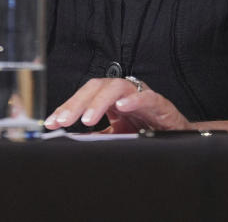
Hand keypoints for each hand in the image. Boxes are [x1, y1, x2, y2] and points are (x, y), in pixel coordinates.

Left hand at [43, 76, 190, 133]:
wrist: (176, 135)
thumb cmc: (146, 130)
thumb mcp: (115, 135)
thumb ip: (96, 136)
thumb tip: (70, 141)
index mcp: (111, 98)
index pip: (84, 96)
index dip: (67, 108)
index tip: (51, 123)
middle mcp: (123, 92)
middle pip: (96, 87)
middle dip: (77, 103)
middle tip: (63, 120)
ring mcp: (141, 95)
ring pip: (117, 87)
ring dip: (100, 102)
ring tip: (88, 118)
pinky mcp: (160, 104)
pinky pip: (147, 97)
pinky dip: (134, 100)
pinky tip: (122, 107)